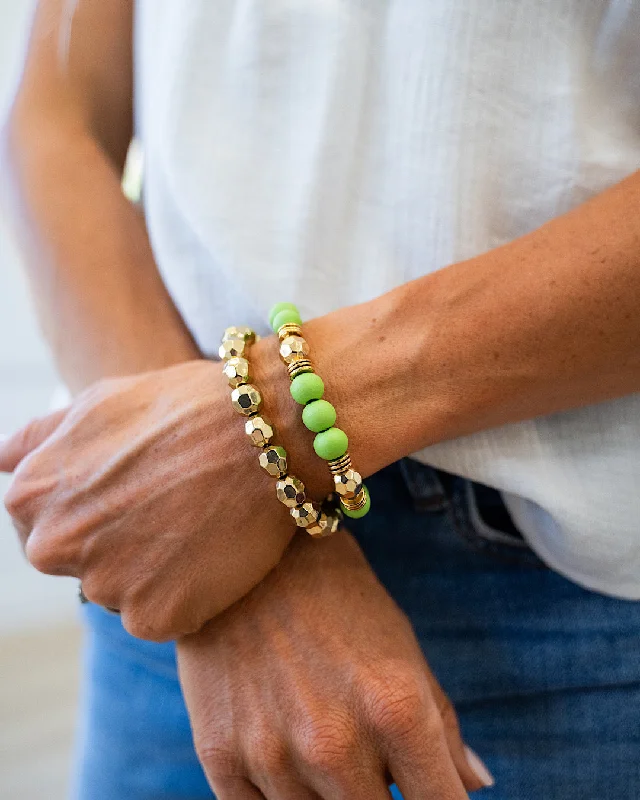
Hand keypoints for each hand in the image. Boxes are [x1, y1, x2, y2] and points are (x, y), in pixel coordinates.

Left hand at [0, 359, 300, 640]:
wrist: (264, 432)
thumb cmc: (185, 406)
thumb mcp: (99, 401)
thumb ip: (40, 439)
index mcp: (32, 494)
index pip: (39, 524)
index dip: (91, 508)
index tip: (132, 494)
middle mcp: (54, 546)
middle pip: (77, 563)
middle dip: (114, 544)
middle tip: (167, 511)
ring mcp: (104, 586)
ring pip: (121, 591)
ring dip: (152, 570)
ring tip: (196, 524)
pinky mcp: (155, 617)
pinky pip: (162, 616)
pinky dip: (186, 594)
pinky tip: (211, 552)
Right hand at [178, 532, 492, 798]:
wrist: (245, 555)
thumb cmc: (337, 597)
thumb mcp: (402, 647)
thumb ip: (441, 726)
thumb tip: (474, 787)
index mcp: (397, 709)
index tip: (426, 790)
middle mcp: (337, 744)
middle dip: (382, 796)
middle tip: (371, 758)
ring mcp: (274, 756)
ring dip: (329, 796)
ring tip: (320, 736)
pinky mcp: (221, 757)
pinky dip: (280, 797)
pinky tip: (282, 748)